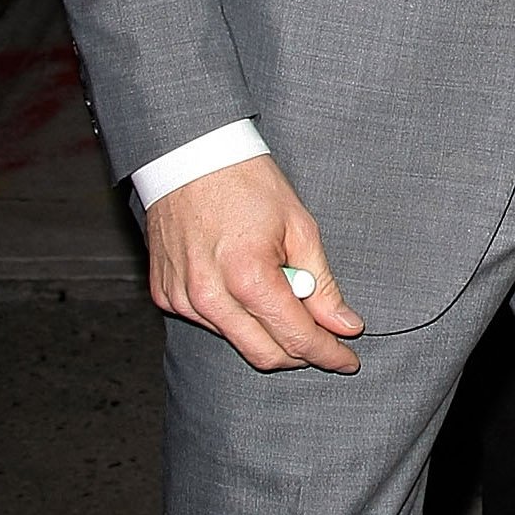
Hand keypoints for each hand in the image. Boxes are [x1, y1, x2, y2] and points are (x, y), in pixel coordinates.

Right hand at [145, 156, 364, 373]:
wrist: (188, 155)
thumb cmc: (246, 182)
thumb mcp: (299, 227)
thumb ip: (322, 285)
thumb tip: (345, 326)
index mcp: (248, 277)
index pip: (296, 338)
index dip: (328, 353)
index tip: (348, 359)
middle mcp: (210, 295)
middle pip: (264, 354)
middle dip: (300, 354)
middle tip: (325, 338)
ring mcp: (182, 298)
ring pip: (236, 341)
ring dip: (266, 332)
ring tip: (279, 289)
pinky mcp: (166, 295)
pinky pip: (208, 323)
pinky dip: (234, 316)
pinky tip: (243, 285)